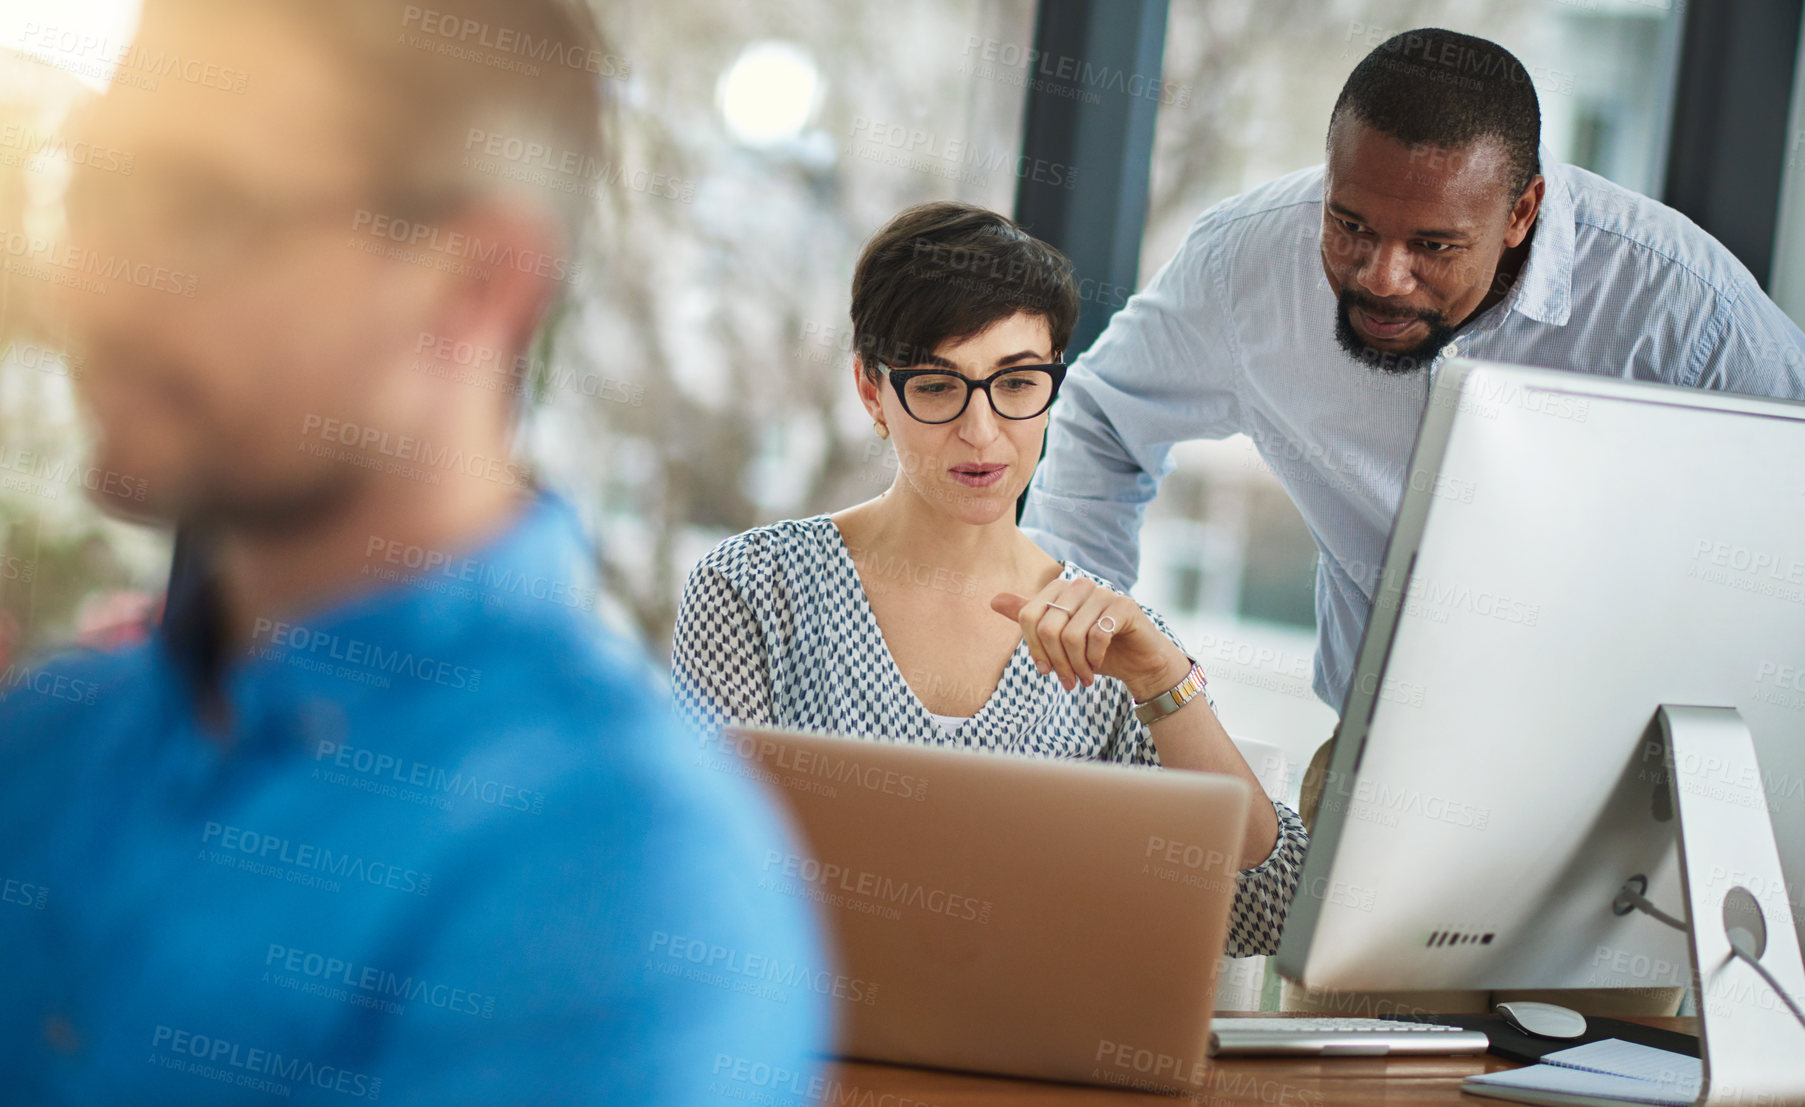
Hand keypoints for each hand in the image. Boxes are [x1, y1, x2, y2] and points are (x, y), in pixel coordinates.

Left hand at [991, 578, 1188, 696]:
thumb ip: (1028, 618)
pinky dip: (1094, 659)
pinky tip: (1097, 665)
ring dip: (1076, 665)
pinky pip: (1097, 636)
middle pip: (1047, 627)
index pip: (1028, 616)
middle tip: (1067, 681)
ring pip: (1071, 635)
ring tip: (1083, 678)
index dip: (1033, 648)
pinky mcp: (1124, 606)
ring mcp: (1104, 593)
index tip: (1046, 670)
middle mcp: (1080, 585)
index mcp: (1061, 588)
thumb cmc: (1095, 650)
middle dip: (1056, 661)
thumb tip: (993, 600)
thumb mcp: (1057, 639)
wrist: (1139, 661)